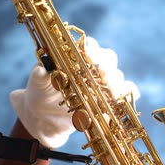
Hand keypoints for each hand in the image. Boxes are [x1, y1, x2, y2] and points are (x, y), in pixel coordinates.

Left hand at [10, 36, 138, 147]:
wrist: (44, 119)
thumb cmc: (40, 95)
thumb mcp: (36, 86)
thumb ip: (39, 77)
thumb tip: (40, 70)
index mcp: (76, 57)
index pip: (89, 46)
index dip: (92, 48)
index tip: (89, 55)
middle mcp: (92, 68)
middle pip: (108, 59)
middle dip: (107, 65)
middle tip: (102, 73)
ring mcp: (101, 84)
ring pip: (117, 76)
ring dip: (116, 82)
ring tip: (112, 91)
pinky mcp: (107, 100)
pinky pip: (124, 93)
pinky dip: (128, 94)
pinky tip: (125, 98)